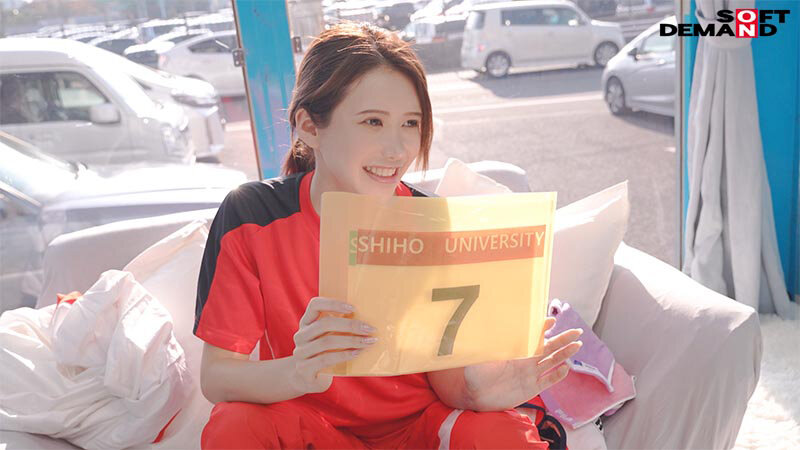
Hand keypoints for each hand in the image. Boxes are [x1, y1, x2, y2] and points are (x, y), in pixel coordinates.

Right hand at [289, 297, 376, 393]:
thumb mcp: (328, 338)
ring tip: (368, 342)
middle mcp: (301, 335)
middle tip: (369, 329)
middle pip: (324, 324)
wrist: (307, 380)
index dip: (333, 303)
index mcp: (307, 323)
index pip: (315, 305)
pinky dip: (343, 355)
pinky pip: (325, 359)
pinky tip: (356, 353)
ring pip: (326, 342)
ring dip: (351, 341)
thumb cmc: (324, 354)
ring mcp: (301, 352)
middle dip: (350, 325)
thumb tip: (367, 321)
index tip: (353, 308)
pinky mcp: (304, 369)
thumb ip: (339, 328)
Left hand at [462, 317, 582, 410]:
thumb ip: (485, 344)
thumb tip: (483, 328)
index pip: (532, 337)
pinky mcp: (531, 389)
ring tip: (577, 345)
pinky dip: (557, 375)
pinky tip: (566, 368)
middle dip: (562, 339)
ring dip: (564, 354)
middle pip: (548, 348)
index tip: (552, 319)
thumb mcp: (479, 355)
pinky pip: (547, 381)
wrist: (474, 395)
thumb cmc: (474, 373)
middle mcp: (525, 360)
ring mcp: (529, 374)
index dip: (542, 328)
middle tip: (577, 331)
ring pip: (551, 362)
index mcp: (514, 350)